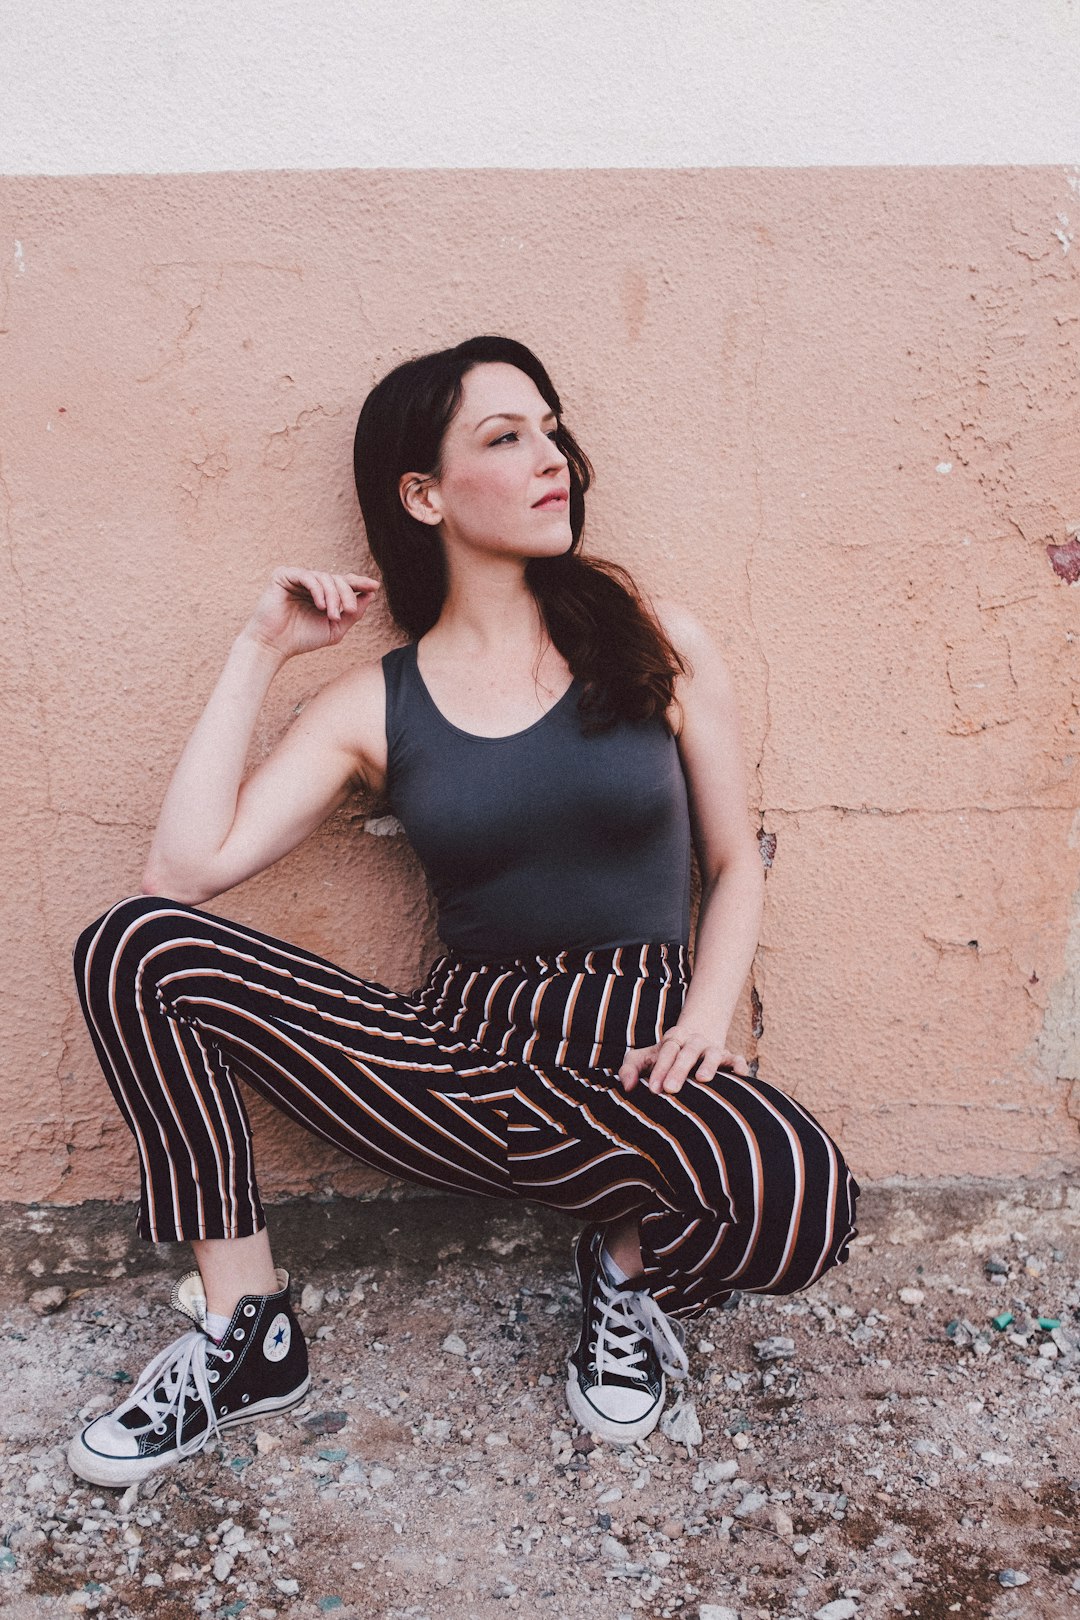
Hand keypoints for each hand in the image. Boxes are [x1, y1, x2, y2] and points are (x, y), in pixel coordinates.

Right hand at [240, 567, 380, 658]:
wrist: (274, 645)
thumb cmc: (302, 639)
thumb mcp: (335, 628)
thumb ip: (353, 613)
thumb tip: (371, 594)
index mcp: (322, 594)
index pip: (344, 582)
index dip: (359, 582)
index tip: (375, 586)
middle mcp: (311, 583)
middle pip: (338, 579)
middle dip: (347, 594)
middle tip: (350, 610)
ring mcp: (297, 578)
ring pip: (325, 578)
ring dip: (334, 596)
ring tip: (332, 615)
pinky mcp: (283, 576)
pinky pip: (308, 576)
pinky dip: (318, 590)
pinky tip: (321, 606)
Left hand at [617, 1026, 752, 1095]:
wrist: (695, 1041)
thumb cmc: (664, 1057)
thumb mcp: (644, 1058)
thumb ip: (630, 1069)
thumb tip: (627, 1087)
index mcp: (673, 1039)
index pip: (666, 1051)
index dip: (660, 1069)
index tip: (654, 1090)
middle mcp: (694, 1041)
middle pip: (687, 1052)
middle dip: (679, 1070)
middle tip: (670, 1089)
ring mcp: (713, 1049)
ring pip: (712, 1053)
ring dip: (708, 1064)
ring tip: (703, 1079)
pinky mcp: (729, 1058)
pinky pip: (736, 1059)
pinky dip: (739, 1065)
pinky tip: (740, 1075)